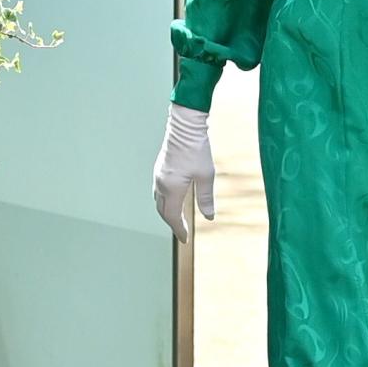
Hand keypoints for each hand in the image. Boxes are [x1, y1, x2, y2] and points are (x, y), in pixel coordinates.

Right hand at [153, 103, 215, 243]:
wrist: (185, 126)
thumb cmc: (197, 149)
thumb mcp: (206, 176)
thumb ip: (206, 198)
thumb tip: (210, 217)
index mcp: (171, 188)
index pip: (172, 217)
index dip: (179, 230)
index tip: (185, 240)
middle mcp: (161, 184)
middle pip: (163, 211)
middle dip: (172, 223)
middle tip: (183, 233)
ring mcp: (158, 176)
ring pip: (159, 201)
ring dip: (167, 213)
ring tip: (178, 220)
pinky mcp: (159, 169)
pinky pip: (159, 191)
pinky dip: (165, 202)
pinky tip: (173, 201)